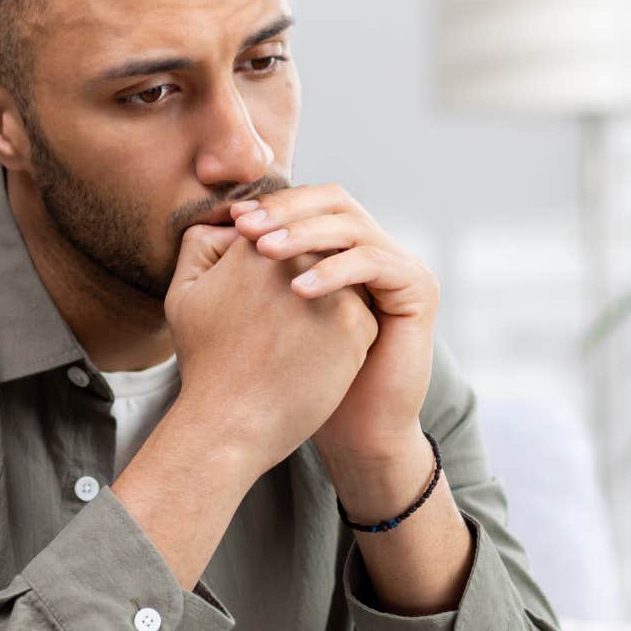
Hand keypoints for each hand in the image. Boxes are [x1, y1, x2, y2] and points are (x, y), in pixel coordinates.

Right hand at [163, 222, 378, 476]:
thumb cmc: (205, 363)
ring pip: (343, 281)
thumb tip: (234, 221)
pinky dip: (345, 334)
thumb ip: (201, 243)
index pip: (285, 231)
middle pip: (317, 253)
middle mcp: (300, 258)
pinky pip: (362, 314)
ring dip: (332, 302)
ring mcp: (334, 289)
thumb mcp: (184, 293)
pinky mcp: (358, 323)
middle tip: (285, 323)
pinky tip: (318, 359)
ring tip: (300, 339)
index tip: (266, 298)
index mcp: (258, 244)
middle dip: (307, 279)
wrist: (232, 423)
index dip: (277, 261)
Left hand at [228, 185, 439, 471]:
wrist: (355, 429)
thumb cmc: (305, 380)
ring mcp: (400, 265)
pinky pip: (373, 263)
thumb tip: (212, 226)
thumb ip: (251, 270)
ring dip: (305, 234)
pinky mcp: (418, 288)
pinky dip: (334, 271)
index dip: (273, 205)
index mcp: (344, 249)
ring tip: (264, 251)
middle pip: (335, 200)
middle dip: (287, 210)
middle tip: (247, 226)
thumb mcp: (271, 315)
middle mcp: (375, 249)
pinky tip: (298, 290)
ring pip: (352, 226)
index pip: (310, 203)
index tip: (231, 218)